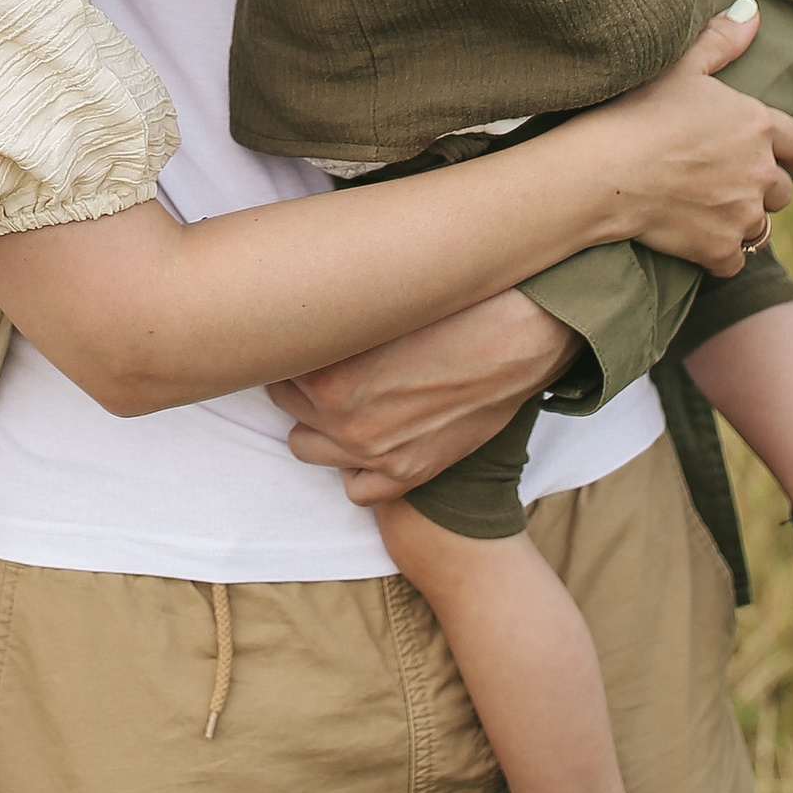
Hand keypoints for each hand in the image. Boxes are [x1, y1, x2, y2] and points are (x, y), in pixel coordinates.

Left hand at [272, 290, 578, 503]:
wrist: (518, 336)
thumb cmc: (450, 305)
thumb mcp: (376, 304)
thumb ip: (331, 316)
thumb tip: (298, 304)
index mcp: (325, 372)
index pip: (273, 362)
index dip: (288, 343)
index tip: (299, 332)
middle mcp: (342, 418)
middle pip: (283, 401)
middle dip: (298, 381)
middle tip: (325, 358)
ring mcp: (373, 452)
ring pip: (304, 447)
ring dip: (317, 424)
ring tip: (342, 397)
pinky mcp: (407, 474)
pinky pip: (355, 488)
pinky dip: (355, 467)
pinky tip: (369, 436)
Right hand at [594, 0, 792, 269]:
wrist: (604, 171)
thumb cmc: (637, 111)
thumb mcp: (680, 67)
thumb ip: (721, 40)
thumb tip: (753, 10)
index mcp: (756, 124)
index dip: (789, 150)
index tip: (780, 156)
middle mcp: (759, 171)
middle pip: (782, 189)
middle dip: (762, 187)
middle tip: (732, 183)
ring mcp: (742, 213)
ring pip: (761, 227)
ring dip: (743, 221)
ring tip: (713, 212)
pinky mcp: (721, 248)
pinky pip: (734, 260)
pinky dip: (719, 254)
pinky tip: (697, 242)